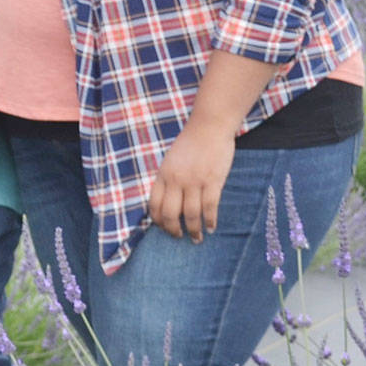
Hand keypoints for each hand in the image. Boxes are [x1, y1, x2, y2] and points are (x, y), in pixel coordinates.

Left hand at [146, 120, 236, 241]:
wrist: (209, 126)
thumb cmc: (191, 143)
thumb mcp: (171, 160)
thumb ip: (169, 179)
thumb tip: (169, 201)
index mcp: (163, 174)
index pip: (154, 205)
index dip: (158, 221)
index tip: (164, 228)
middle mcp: (176, 180)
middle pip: (170, 214)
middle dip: (173, 230)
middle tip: (179, 237)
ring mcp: (194, 181)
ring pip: (190, 214)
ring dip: (194, 230)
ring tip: (197, 238)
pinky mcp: (212, 181)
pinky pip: (210, 207)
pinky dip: (210, 221)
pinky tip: (211, 227)